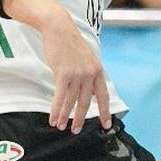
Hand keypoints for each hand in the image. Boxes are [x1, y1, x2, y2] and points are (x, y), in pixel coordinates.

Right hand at [41, 14, 110, 133]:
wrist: (60, 29)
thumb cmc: (71, 44)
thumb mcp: (86, 59)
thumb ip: (89, 75)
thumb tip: (90, 91)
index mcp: (98, 70)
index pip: (104, 95)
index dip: (105, 111)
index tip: (107, 125)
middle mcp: (90, 74)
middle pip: (87, 102)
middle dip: (81, 118)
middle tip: (76, 130)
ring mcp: (78, 74)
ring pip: (72, 102)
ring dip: (65, 116)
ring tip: (61, 127)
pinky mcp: (64, 74)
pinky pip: (60, 97)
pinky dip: (56, 110)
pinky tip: (53, 119)